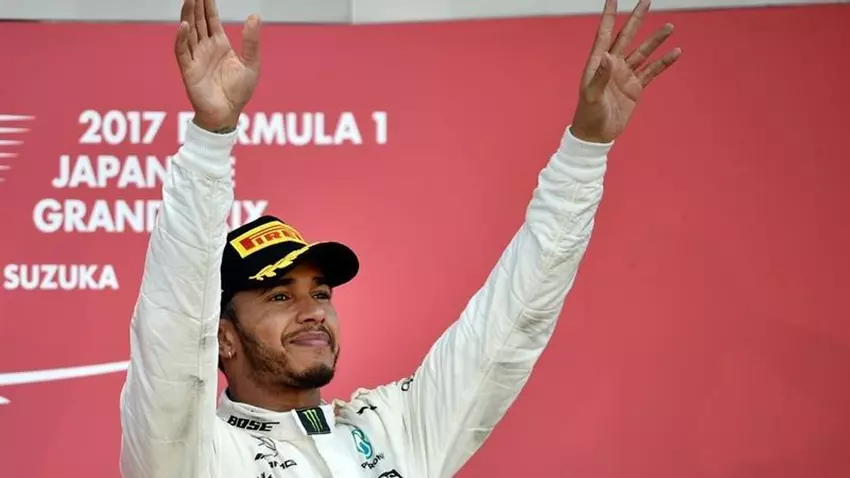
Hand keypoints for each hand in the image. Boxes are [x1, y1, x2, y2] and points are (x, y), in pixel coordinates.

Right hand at [175, 0, 261, 131]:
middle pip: (198, 21)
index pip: (211, 20)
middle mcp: (206, 48)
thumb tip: (255, 15)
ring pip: (189, 32)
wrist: (228, 114)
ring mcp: (196, 58)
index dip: (208, 5)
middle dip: (196, 5)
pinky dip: (182, 38)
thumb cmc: (239, 92)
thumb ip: (251, 41)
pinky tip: (185, 25)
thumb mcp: (251, 64)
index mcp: (220, 45)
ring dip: (188, 15)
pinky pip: (182, 51)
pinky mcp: (188, 70)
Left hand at [570, 0, 680, 143]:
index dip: (609, 17)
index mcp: (598, 63)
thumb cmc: (588, 115)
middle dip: (636, 19)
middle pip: (627, 37)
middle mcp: (612, 65)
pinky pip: (651, 71)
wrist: (596, 135)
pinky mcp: (635, 88)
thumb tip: (608, 56)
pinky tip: (675, 52)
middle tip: (647, 1)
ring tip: (669, 26)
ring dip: (655, 40)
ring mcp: (625, 75)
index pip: (604, 35)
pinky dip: (663, 62)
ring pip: (643, 52)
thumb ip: (600, 76)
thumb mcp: (592, 96)